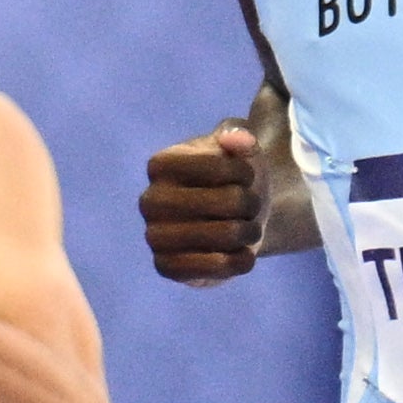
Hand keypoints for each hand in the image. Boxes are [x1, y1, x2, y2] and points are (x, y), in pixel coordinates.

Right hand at [141, 113, 271, 285]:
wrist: (234, 218)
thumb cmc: (234, 177)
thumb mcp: (240, 147)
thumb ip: (239, 134)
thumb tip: (238, 139)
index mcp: (161, 164)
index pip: (222, 167)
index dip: (246, 172)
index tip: (244, 175)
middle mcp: (150, 200)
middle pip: (231, 202)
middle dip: (252, 204)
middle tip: (248, 206)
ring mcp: (154, 236)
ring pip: (229, 235)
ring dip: (250, 231)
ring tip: (245, 228)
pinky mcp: (166, 267)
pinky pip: (218, 268)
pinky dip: (242, 261)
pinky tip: (241, 253)